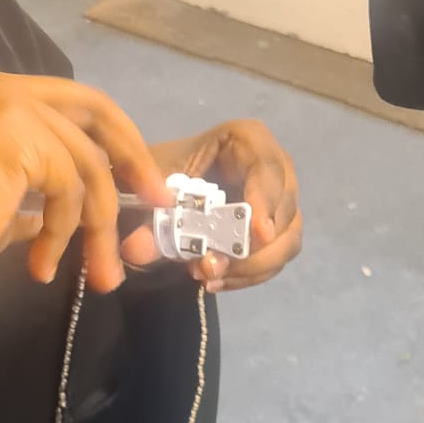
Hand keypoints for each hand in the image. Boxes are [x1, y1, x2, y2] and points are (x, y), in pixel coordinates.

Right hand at [0, 69, 171, 319]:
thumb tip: (79, 207)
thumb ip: (38, 190)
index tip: (144, 186)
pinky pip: (69, 187)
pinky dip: (64, 232)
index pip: (75, 105)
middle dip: (133, 159)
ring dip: (96, 225)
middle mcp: (0, 87)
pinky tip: (41, 263)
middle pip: (95, 111)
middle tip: (158, 204)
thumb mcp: (1, 202)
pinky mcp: (14, 133)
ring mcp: (6, 105)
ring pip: (86, 163)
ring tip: (93, 272)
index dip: (117, 142)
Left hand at [124, 119, 301, 292]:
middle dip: (250, 246)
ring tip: (206, 275)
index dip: (265, 199)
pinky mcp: (275, 231)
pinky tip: (214, 281)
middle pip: (283, 209)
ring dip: (249, 266)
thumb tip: (137, 250)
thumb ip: (144, 218)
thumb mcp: (147, 190)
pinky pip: (275, 259)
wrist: (159, 191)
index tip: (257, 234)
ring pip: (286, 239)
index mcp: (245, 141)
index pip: (266, 166)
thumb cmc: (159, 175)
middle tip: (211, 266)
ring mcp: (279, 201)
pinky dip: (247, 276)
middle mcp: (273, 168)